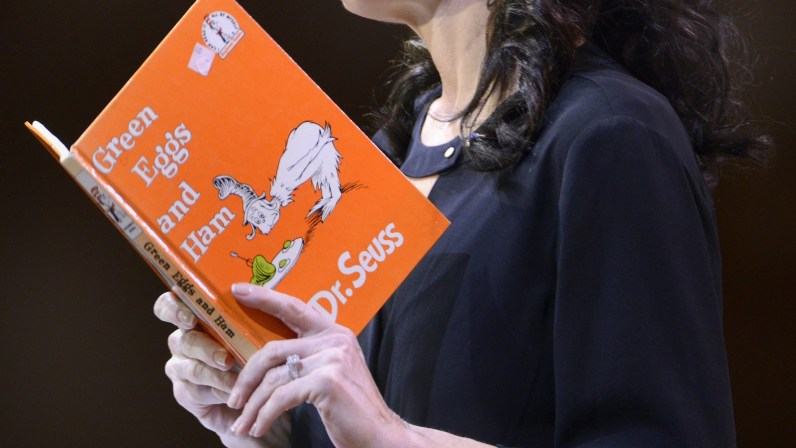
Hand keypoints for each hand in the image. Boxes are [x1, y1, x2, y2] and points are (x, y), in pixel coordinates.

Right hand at [153, 291, 289, 447]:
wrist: (263, 393)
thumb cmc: (264, 353)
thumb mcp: (267, 326)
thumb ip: (256, 305)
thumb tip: (240, 288)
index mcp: (197, 318)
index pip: (171, 304)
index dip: (172, 308)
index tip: (191, 317)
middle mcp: (185, 340)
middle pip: (179, 339)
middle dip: (202, 347)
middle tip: (223, 357)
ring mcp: (181, 367)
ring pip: (188, 367)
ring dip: (214, 373)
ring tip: (238, 378)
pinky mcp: (185, 392)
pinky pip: (196, 390)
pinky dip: (218, 390)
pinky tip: (235, 392)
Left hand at [226, 284, 407, 446]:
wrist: (380, 435)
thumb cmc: (352, 408)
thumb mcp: (332, 372)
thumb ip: (310, 356)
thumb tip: (268, 357)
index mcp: (334, 333)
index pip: (294, 308)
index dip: (264, 298)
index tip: (238, 291)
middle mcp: (334, 340)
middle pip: (273, 349)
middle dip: (247, 377)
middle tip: (233, 399)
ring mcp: (332, 358)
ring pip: (273, 377)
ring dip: (253, 405)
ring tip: (243, 424)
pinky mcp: (327, 381)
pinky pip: (281, 397)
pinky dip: (265, 415)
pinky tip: (259, 427)